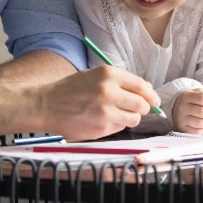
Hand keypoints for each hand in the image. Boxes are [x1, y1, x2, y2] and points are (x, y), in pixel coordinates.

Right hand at [39, 65, 159, 140]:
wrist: (47, 104)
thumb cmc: (71, 90)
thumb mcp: (94, 76)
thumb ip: (119, 82)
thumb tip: (145, 92)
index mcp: (108, 74)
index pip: (141, 86)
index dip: (151, 95)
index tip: (155, 101)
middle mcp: (109, 91)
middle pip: (142, 104)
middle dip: (143, 108)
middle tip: (137, 109)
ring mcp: (105, 111)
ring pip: (134, 119)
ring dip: (130, 118)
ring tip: (116, 114)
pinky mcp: (101, 127)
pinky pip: (120, 128)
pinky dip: (116, 126)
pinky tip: (103, 120)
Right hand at [172, 89, 202, 133]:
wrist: (176, 108)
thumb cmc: (192, 100)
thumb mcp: (197, 93)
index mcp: (186, 96)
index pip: (202, 98)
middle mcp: (182, 107)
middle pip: (202, 111)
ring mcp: (181, 119)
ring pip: (199, 122)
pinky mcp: (182, 128)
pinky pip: (196, 131)